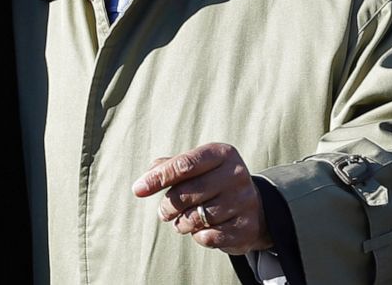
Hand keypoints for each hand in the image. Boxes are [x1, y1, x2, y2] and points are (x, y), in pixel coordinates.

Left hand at [132, 143, 271, 255]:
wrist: (254, 209)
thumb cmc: (212, 182)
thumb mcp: (195, 167)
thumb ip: (168, 167)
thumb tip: (143, 182)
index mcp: (221, 154)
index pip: (184, 165)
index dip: (158, 178)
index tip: (138, 190)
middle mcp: (236, 175)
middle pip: (187, 192)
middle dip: (168, 205)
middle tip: (163, 212)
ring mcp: (244, 201)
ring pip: (197, 217)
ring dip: (181, 223)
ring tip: (180, 222)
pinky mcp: (246, 228)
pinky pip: (209, 236)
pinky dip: (197, 236)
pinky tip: (199, 230)